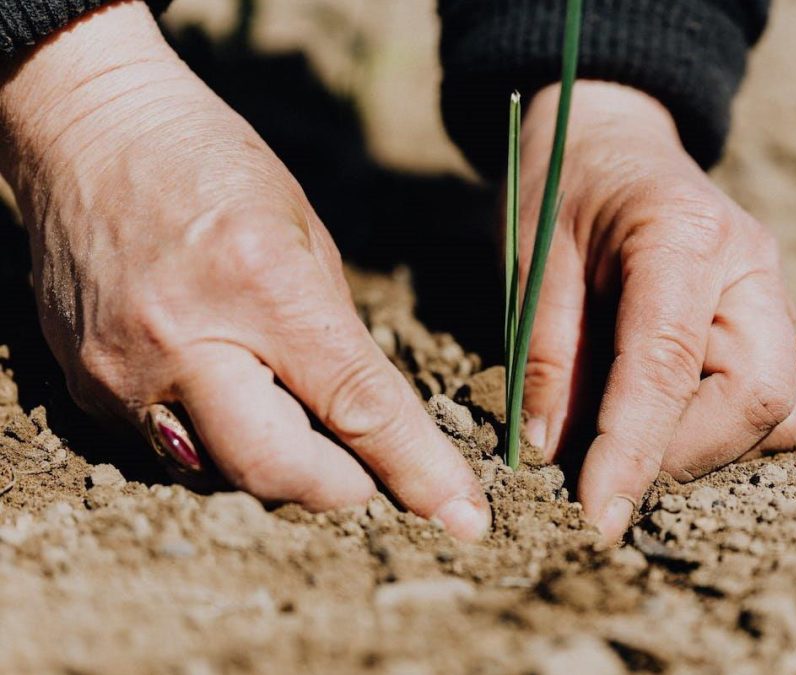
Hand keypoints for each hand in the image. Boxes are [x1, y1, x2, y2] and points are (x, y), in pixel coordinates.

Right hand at [0, 1, 488, 538]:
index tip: (462, 518)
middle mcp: (184, 341)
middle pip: (279, 472)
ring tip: (289, 409)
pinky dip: (217, 441)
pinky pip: (171, 452)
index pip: (356, 406)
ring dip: (278, 465)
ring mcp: (124, 373)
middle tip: (368, 471)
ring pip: (223, 475)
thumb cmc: (212, 165)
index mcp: (261, 285)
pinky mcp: (86, 389)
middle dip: (341, 488)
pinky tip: (227, 390)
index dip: (417, 471)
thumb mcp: (305, 233)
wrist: (88, 133)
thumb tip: (369, 422)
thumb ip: (337, 336)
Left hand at [518, 82, 795, 544]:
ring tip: (629, 435)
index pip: (669, 365)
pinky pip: (770, 399)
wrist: (612, 137)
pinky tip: (661, 412)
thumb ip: (545, 352)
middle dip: (683, 455)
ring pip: (777, 410)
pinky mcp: (770, 317)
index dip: (633, 451)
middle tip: (607, 467)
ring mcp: (772, 291)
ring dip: (704, 447)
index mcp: (684, 235)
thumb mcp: (533, 258)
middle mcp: (751, 265)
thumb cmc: (563, 186)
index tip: (597, 516)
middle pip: (759, 398)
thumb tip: (552, 452)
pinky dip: (718, 428)